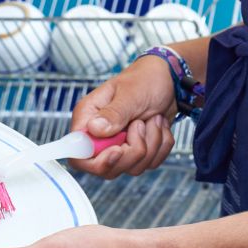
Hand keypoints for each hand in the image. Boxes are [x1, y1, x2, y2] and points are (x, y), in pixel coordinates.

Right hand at [71, 56, 176, 178]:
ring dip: (152, 144)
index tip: (118, 149)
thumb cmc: (146, 79)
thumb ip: (113, 113)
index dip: (98, 162)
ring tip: (153, 119)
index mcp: (89, 118)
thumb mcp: (131, 93)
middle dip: (133, 151)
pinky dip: (161, 145)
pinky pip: (151, 163)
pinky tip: (159, 126)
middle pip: (109, 168)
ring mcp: (119, 146)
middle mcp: (101, 136)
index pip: (78, 156)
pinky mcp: (137, 151)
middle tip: (141, 124)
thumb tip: (93, 129)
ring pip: (133, 167)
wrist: (169, 80)